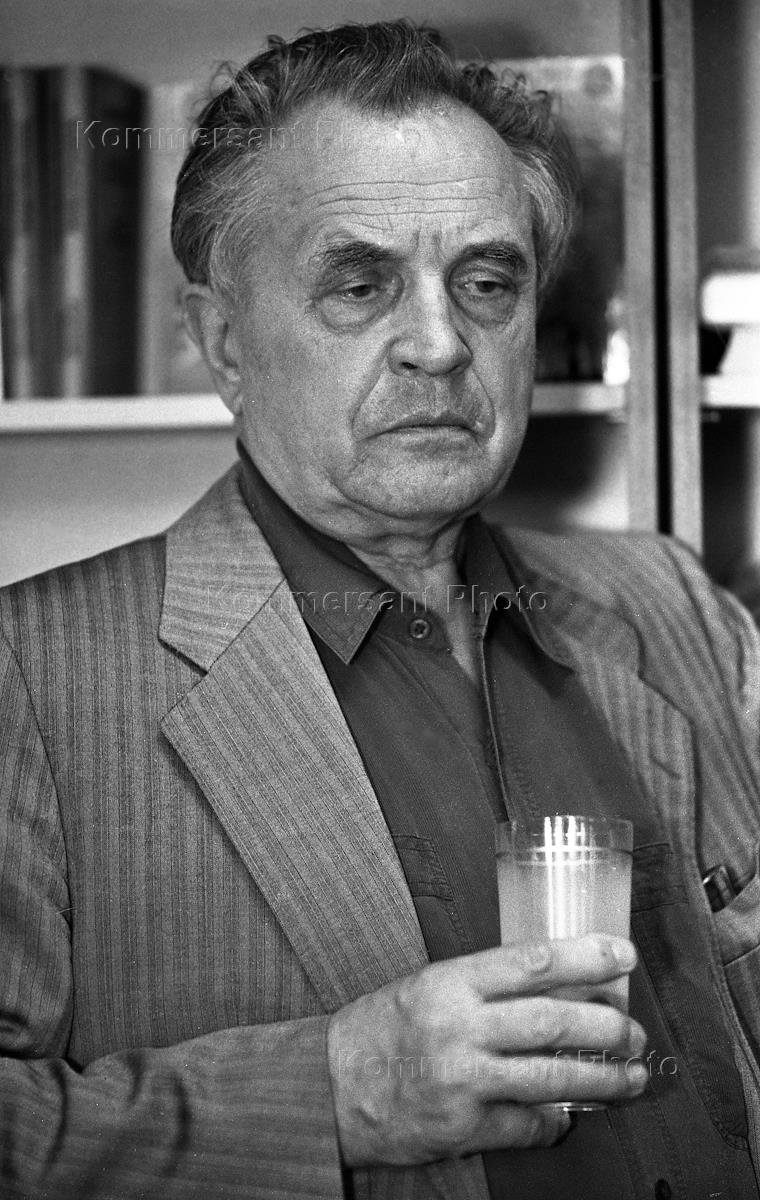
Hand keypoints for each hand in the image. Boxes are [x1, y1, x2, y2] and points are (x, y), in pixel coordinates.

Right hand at [327, 935, 647, 1167]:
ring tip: (630, 1078)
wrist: (329, 1087)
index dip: (587, 956)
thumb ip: (483, 984)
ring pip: (551, 1078)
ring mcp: (462, 1080)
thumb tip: (555, 983)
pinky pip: (527, 1125)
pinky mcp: (462, 1126)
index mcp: (451, 983)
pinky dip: (556, 1122)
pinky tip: (572, 1117)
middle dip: (607, 1027)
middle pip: (553, 1021)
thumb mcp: (427, 986)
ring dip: (602, 1080)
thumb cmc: (381, 1030)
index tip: (623, 955)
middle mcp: (459, 1028)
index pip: (533, 961)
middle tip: (634, 1031)